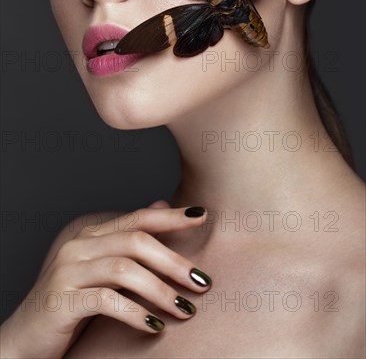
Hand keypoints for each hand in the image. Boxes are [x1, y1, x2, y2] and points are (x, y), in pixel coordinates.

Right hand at [0, 201, 210, 357]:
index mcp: (90, 232)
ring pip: (125, 270)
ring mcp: (67, 270)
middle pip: (136, 241)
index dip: (171, 216)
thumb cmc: (72, 300)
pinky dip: (136, 313)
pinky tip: (155, 326)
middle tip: (202, 282)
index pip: (137, 218)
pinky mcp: (61, 299)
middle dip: (174, 262)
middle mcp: (78, 245)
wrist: (26, 337)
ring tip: (186, 309)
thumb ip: (129, 238)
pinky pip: (107, 301)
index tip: (202, 216)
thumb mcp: (102, 267)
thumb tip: (162, 204)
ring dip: (161, 291)